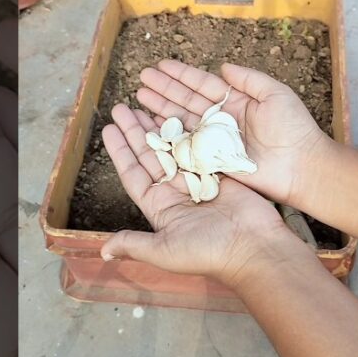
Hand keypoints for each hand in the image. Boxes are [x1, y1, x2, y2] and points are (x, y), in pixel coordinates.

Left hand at [99, 103, 306, 286]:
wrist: (254, 247)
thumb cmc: (208, 252)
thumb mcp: (165, 251)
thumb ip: (134, 245)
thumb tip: (103, 251)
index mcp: (161, 208)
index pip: (134, 175)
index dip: (120, 152)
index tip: (109, 129)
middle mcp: (177, 192)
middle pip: (151, 156)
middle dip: (136, 132)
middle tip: (122, 108)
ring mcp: (199, 180)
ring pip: (173, 147)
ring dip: (159, 127)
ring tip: (143, 104)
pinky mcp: (220, 171)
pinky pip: (199, 146)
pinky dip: (188, 130)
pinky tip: (177, 112)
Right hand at [134, 60, 329, 207]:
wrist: (302, 167)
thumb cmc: (294, 129)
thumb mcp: (276, 94)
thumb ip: (249, 79)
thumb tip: (224, 66)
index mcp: (236, 102)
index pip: (202, 85)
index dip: (181, 75)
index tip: (160, 65)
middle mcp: (222, 121)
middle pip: (186, 101)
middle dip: (163, 90)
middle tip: (141, 78)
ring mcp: (215, 142)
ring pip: (182, 122)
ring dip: (160, 110)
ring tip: (139, 98)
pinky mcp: (213, 162)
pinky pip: (186, 148)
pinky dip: (168, 138)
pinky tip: (150, 128)